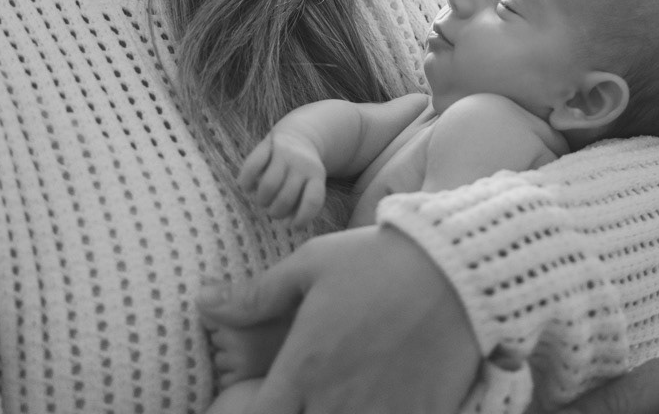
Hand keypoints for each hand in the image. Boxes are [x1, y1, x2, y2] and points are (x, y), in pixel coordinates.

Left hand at [197, 225, 481, 413]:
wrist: (454, 267)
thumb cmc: (375, 260)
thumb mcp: (311, 265)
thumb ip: (256, 295)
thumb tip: (204, 302)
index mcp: (303, 369)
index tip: (260, 403)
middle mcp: (335, 403)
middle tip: (298, 398)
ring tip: (335, 399)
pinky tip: (375, 401)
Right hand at [238, 131, 326, 227]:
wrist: (299, 136)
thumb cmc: (301, 174)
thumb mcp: (309, 186)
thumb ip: (301, 205)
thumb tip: (288, 223)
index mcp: (316, 176)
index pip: (313, 200)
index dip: (302, 218)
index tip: (293, 227)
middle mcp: (302, 163)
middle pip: (286, 197)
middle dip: (276, 211)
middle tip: (273, 210)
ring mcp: (285, 153)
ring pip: (269, 185)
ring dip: (262, 200)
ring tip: (262, 200)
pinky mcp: (267, 145)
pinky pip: (252, 166)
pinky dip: (246, 181)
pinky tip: (247, 187)